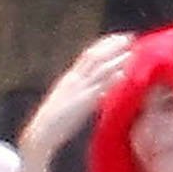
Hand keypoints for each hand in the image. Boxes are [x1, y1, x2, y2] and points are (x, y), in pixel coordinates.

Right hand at [19, 33, 134, 164]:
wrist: (40, 135)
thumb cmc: (58, 120)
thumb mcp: (70, 98)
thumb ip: (85, 89)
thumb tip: (104, 84)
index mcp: (70, 78)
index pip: (88, 55)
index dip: (104, 44)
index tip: (119, 37)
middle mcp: (73, 80)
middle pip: (94, 57)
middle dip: (112, 46)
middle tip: (129, 37)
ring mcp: (77, 90)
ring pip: (98, 69)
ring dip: (116, 59)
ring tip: (132, 52)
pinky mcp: (81, 104)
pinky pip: (98, 89)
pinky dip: (111, 80)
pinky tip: (124, 74)